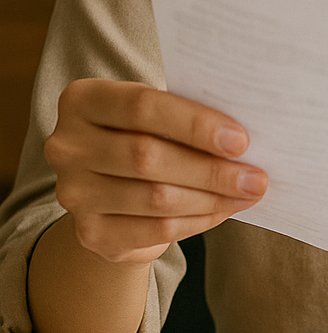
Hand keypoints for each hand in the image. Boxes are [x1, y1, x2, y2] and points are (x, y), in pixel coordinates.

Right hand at [44, 80, 267, 264]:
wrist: (111, 189)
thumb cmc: (146, 136)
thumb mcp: (156, 115)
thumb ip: (185, 116)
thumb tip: (242, 139)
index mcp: (83, 100)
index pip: (143, 106)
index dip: (194, 124)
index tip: (240, 140)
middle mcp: (67, 145)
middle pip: (148, 156)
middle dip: (211, 169)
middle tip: (256, 176)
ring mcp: (73, 192)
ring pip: (156, 198)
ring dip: (212, 198)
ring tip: (248, 193)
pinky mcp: (90, 232)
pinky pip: (155, 229)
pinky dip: (198, 221)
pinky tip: (223, 210)